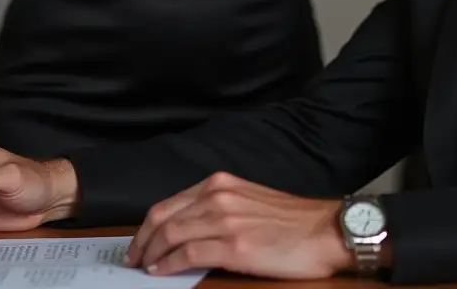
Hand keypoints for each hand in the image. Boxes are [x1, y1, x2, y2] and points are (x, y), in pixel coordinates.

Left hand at [125, 172, 350, 278]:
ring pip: (171, 235)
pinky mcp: (233, 246)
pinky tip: (161, 272)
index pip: (169, 203)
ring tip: (144, 267)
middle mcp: (218, 196)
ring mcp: (225, 220)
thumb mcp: (248, 201)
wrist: (324, 230)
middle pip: (163, 218)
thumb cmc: (291, 220)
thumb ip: (218, 208)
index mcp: (221, 184)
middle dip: (142, 240)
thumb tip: (187, 229)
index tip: (139, 241)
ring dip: (151, 254)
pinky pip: (187, 255)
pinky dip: (168, 265)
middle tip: (132, 258)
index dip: (148, 226)